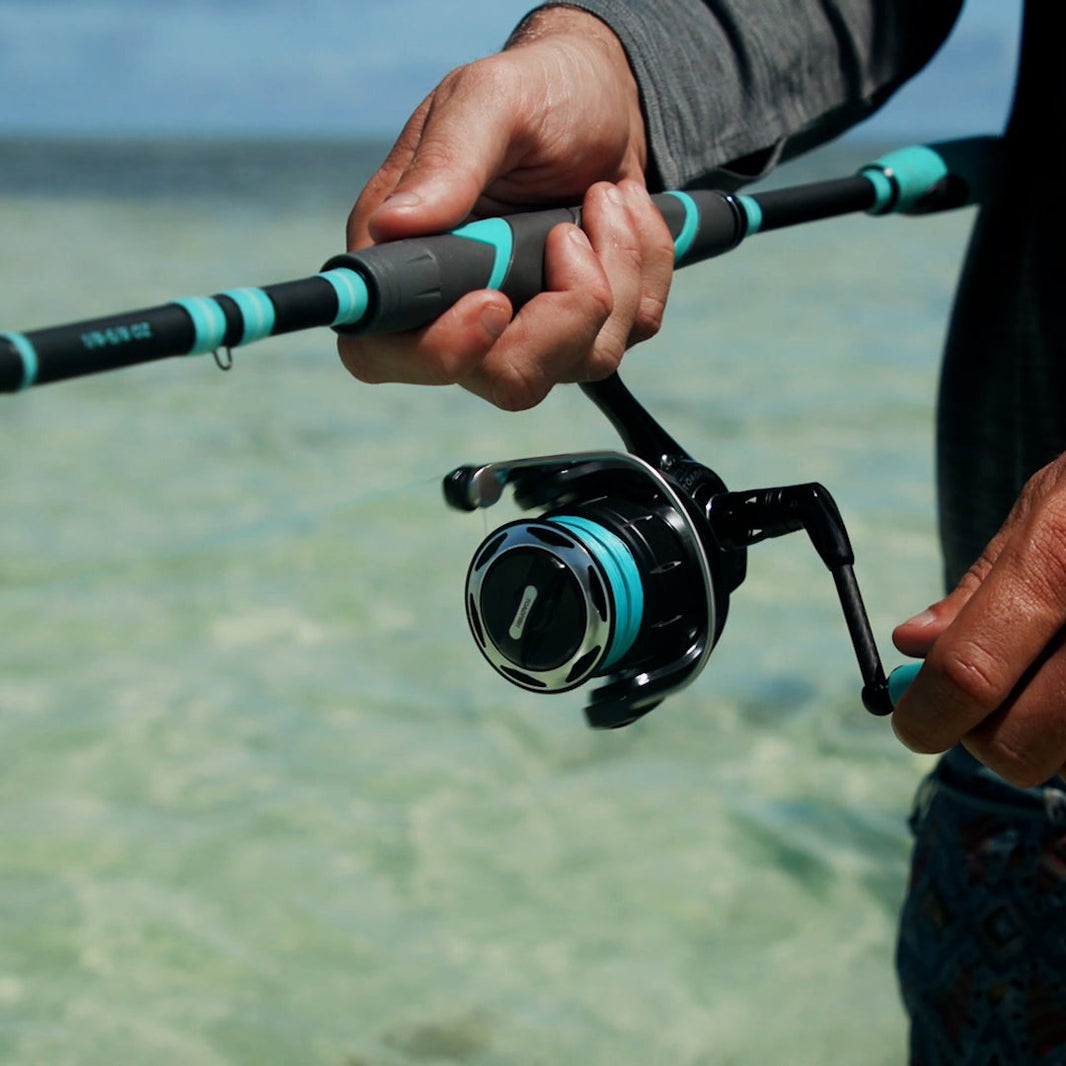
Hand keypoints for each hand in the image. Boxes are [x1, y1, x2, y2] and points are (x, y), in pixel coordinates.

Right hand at [337, 6, 674, 409]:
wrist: (603, 97)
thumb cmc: (536, 93)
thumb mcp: (491, 101)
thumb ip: (448, 162)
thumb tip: (394, 224)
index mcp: (410, 261)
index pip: (385, 353)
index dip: (438, 352)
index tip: (495, 300)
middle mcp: (462, 310)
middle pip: (506, 380)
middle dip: (563, 314)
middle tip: (569, 235)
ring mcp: (531, 327)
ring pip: (582, 361)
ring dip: (614, 270)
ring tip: (604, 197)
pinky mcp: (589, 325)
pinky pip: (632, 331)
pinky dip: (644, 263)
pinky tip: (624, 210)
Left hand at [892, 452, 1065, 786]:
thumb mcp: (1048, 504)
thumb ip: (982, 586)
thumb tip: (912, 645)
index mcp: (1057, 561)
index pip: (972, 672)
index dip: (928, 714)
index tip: (914, 726)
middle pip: (1023, 743)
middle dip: (987, 740)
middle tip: (984, 709)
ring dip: (1047, 739)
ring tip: (1054, 675)